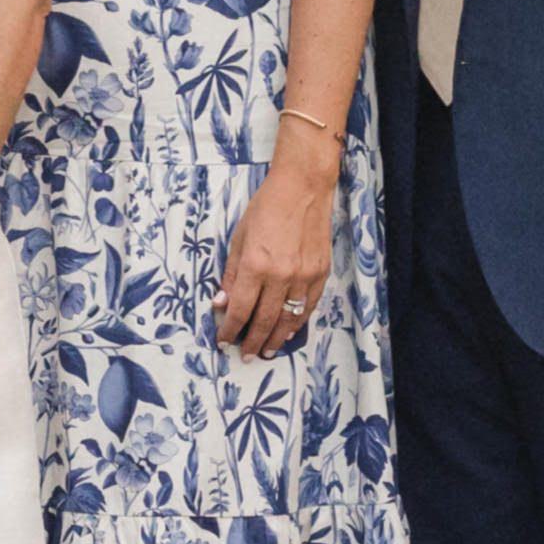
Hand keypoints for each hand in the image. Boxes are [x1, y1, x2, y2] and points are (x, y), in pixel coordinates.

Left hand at [214, 155, 340, 356]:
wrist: (303, 189)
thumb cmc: (265, 208)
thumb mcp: (239, 238)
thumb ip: (232, 274)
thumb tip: (222, 303)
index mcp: (255, 265)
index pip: (240, 309)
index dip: (230, 329)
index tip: (223, 340)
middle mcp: (280, 275)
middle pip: (264, 320)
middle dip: (252, 341)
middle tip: (245, 355)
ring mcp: (304, 276)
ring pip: (288, 320)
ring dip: (275, 339)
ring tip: (266, 352)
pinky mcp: (321, 274)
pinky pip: (308, 307)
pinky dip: (297, 323)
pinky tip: (288, 333)